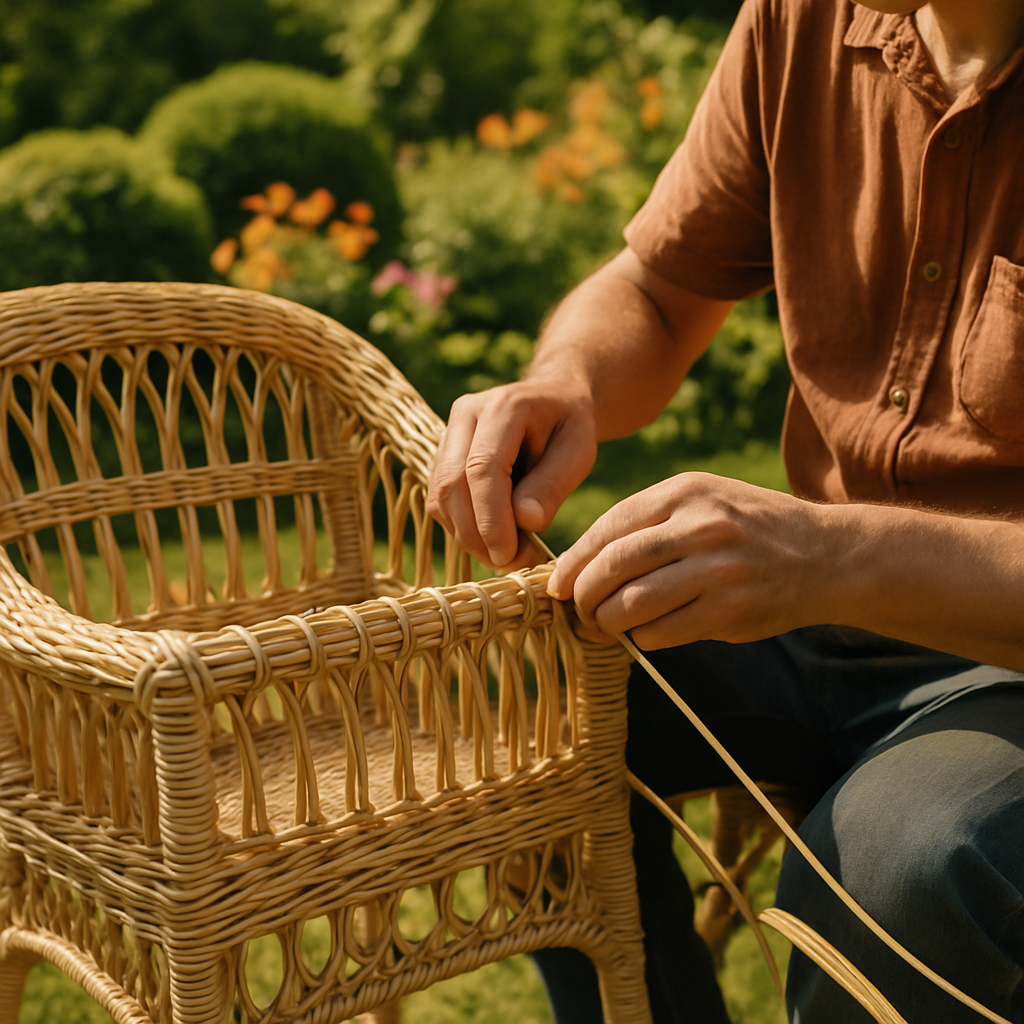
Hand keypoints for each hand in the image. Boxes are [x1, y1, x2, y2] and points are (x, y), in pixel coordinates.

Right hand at [426, 378, 597, 567]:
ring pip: (439, 496)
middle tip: (510, 562)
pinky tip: (491, 538)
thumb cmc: (568, 427)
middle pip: (451, 484)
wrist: (552, 400)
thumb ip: (553, 485)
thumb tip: (526, 522)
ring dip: (467, 536)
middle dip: (476, 534)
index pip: (482, 468)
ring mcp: (448, 432)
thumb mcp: (578, 452)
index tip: (510, 554)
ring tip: (506, 555)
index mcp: (503, 406)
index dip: (491, 518)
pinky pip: (439, 500)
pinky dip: (461, 528)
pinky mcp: (441, 454)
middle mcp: (466, 413)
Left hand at [546, 473, 828, 648]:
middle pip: (614, 566)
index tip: (558, 584)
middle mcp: (700, 526)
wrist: (827, 555)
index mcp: (686, 492)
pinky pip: (662, 631)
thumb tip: (583, 563)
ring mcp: (717, 569)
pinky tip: (645, 634)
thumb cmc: (750, 529)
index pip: (610, 527)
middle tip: (577, 611)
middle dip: (584, 595)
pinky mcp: (730, 611)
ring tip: (603, 626)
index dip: (576, 561)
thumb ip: (650, 522)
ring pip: (633, 604)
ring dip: (607, 622)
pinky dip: (642, 638)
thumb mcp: (704, 500)